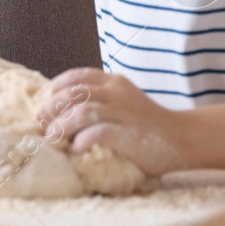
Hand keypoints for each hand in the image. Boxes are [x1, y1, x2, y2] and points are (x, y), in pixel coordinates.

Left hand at [37, 68, 191, 176]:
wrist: (183, 139)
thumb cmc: (147, 125)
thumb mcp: (123, 103)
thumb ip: (101, 101)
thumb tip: (61, 112)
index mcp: (115, 82)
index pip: (77, 77)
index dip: (55, 88)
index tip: (43, 103)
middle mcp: (118, 92)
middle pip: (74, 93)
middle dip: (52, 108)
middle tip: (41, 124)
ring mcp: (124, 112)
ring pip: (82, 110)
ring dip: (61, 125)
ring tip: (52, 138)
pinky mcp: (130, 133)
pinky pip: (99, 131)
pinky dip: (82, 139)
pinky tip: (76, 149)